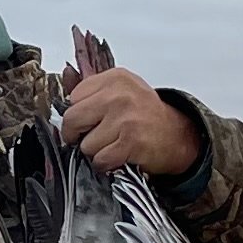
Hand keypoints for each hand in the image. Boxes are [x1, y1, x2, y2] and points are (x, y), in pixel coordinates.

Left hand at [63, 62, 199, 177]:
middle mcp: (120, 95)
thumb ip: (93, 88)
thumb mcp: (121, 91)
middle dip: (76, 134)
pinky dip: (105, 164)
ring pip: (86, 144)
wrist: (177, 135)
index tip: (87, 120)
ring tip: (112, 144)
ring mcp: (125, 118)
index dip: (77, 113)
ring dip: (96, 151)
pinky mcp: (131, 142)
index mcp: (115, 78)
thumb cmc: (145, 114)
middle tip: (89, 137)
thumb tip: (66, 78)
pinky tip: (117, 156)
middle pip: (72, 119)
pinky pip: (100, 159)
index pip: (74, 97)